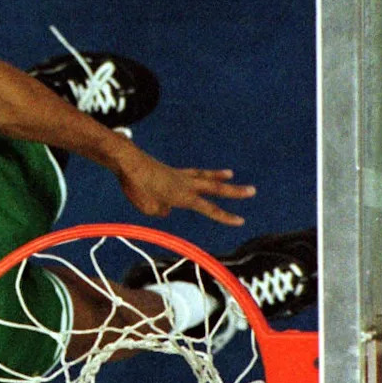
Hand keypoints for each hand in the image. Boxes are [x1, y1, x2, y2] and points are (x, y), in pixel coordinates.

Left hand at [114, 144, 254, 225]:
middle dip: (234, 191)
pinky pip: (186, 173)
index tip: (241, 220)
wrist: (127, 162)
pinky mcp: (169, 170)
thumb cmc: (136, 186)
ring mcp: (178, 175)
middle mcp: (185, 184)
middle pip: (215, 188)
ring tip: (231, 174)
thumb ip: (160, 210)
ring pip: (203, 176)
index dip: (225, 216)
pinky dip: (191, 178)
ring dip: (218, 176)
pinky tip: (189, 182)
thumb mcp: (148, 207)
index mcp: (183, 196)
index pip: (209, 208)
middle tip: (253, 190)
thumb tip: (166, 209)